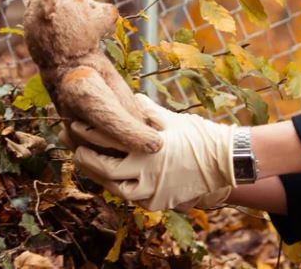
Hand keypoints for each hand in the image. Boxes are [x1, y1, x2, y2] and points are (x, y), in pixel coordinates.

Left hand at [68, 94, 234, 210]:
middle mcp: (147, 175)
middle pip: (105, 172)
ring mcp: (153, 193)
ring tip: (93, 167)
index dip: (88, 134)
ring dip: (102, 179)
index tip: (76, 126)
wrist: (225, 162)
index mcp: (146, 150)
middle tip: (77, 151)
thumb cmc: (198, 135)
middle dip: (87, 161)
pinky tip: (116, 180)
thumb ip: (144, 109)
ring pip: (117, 191)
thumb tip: (127, 97)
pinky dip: (123, 189)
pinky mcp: (160, 203)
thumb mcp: (169, 117)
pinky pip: (135, 199)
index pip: (108, 141)